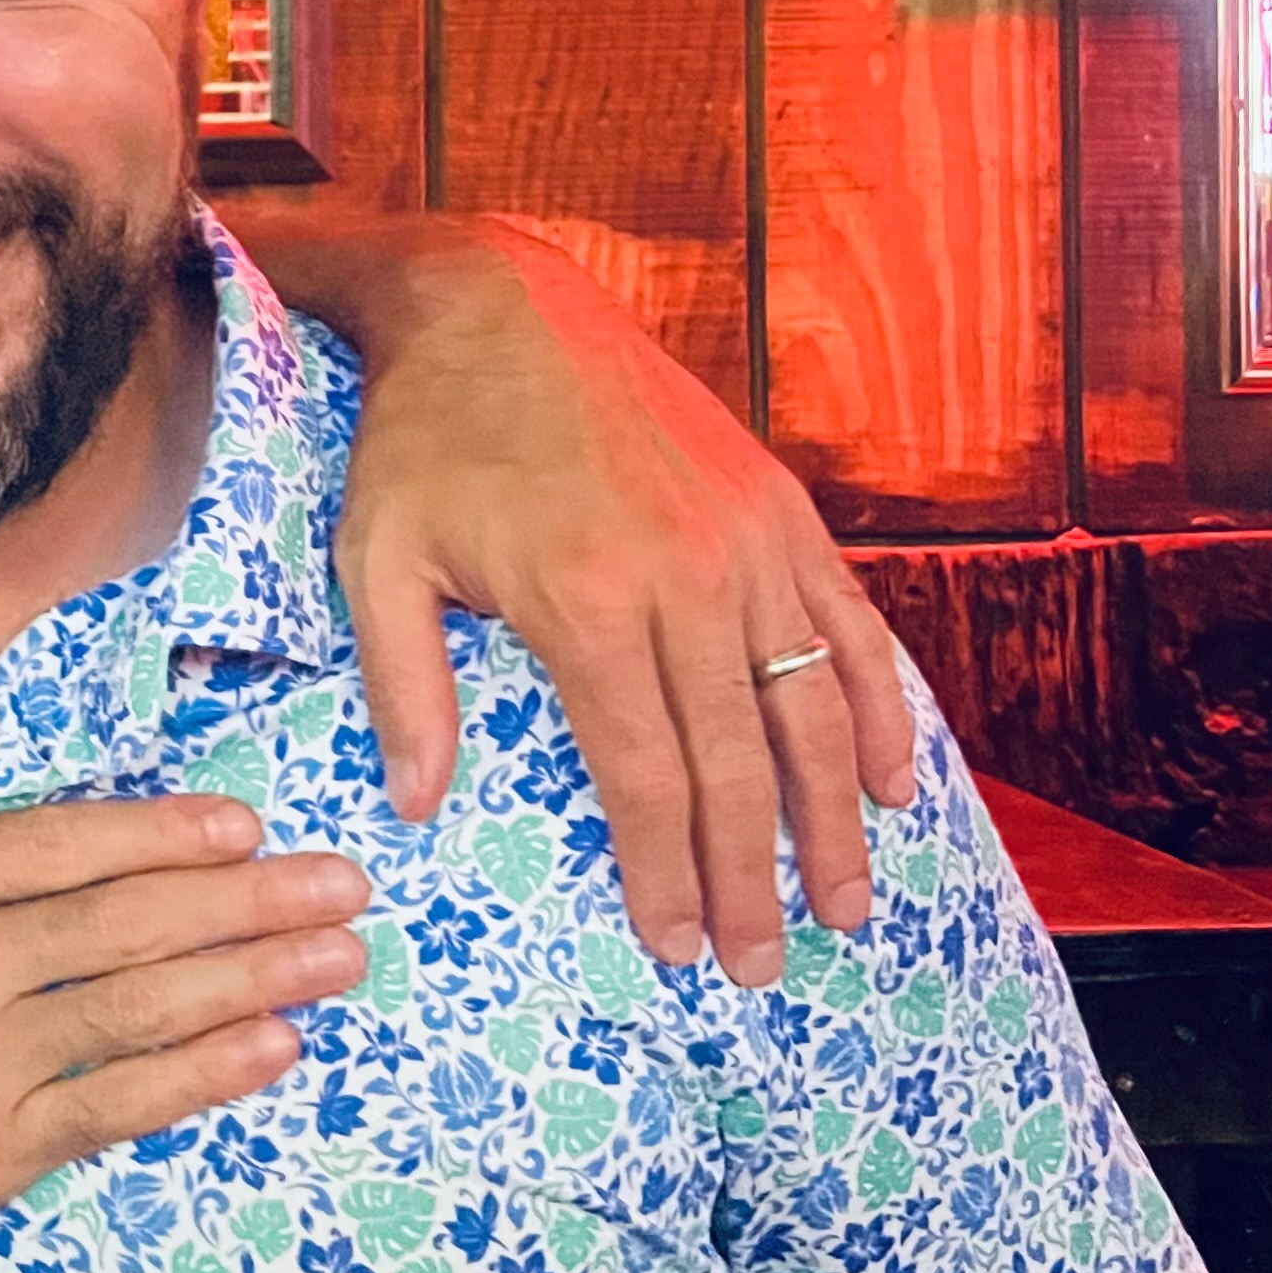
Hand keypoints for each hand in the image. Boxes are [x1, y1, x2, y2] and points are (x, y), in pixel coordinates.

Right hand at [0, 658, 370, 1272]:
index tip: (239, 824)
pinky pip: (117, 1105)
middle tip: (342, 883)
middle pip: (124, 920)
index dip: (156, 833)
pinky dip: (200, 1076)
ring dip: (253, 978)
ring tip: (340, 956)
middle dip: (246, 899)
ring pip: (141, 1006)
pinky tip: (271, 1050)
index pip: (53, 844)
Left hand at [332, 225, 915, 986]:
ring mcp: (747, 540)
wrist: (500, 305)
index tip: (675, 947)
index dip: (667, 871)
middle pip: (739, 764)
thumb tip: (419, 806)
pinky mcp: (783, 508)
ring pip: (813, 709)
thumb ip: (405, 685)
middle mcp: (687, 575)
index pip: (646, 772)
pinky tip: (893, 786)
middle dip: (756, 880)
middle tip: (762, 967)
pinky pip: (850, 628)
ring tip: (846, 910)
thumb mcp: (378, 556)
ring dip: (835, 821)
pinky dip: (881, 712)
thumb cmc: (426, 439)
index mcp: (586, 599)